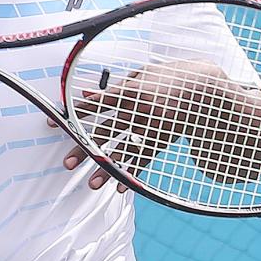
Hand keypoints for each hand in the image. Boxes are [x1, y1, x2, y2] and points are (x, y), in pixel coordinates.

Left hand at [62, 60, 260, 188]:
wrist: (207, 88)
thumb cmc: (169, 76)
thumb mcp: (142, 74)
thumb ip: (115, 86)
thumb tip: (85, 93)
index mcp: (131, 90)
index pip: (95, 103)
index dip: (73, 113)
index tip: (53, 122)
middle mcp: (140, 111)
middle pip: (106, 131)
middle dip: (84, 148)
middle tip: (67, 164)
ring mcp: (153, 127)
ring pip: (125, 150)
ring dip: (107, 168)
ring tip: (91, 184)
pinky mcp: (165, 139)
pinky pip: (146, 158)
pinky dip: (133, 173)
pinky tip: (120, 187)